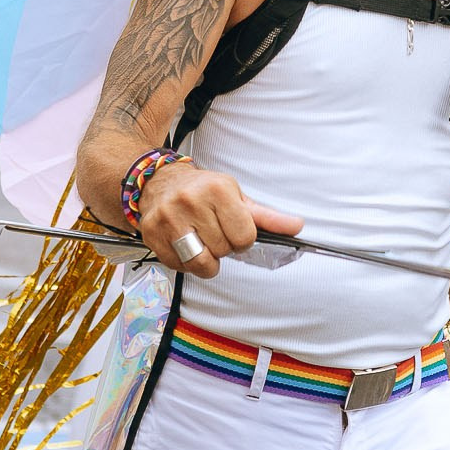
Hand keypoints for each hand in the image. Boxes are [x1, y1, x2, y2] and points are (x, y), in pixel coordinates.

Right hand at [133, 163, 301, 279]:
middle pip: (223, 250)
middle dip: (223, 247)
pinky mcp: (153, 235)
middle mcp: (190, 202)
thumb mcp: (237, 197)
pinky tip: (185, 245)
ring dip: (207, 260)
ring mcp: (169, 219)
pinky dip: (186, 263)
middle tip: (214, 231)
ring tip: (203, 243)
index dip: (243, 239)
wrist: (161, 182)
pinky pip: (179, 267)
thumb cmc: (203, 191)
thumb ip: (267, 217)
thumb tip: (297, 226)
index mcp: (217, 191)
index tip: (235, 230)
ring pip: (201, 263)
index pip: (244, 236)